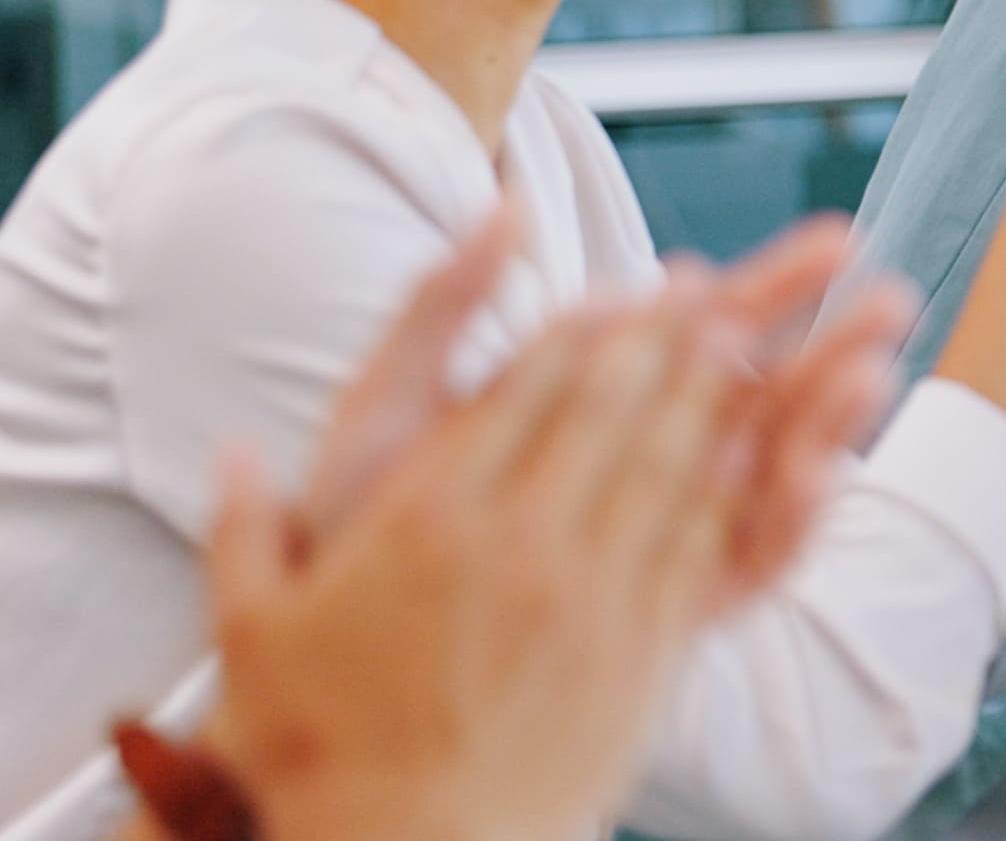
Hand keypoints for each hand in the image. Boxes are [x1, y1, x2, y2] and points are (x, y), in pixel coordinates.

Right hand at [194, 284, 842, 840]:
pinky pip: (695, 544)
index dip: (577, 330)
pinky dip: (722, 487)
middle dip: (661, 338)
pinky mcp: (642, 651)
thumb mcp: (253, 632)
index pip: (521, 393)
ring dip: (705, 393)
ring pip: (667, 464)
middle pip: (610, 410)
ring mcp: (592, 597)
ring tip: (738, 339)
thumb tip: (232, 451)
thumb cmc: (320, 748)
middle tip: (703, 286)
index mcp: (427, 523)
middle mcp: (521, 545)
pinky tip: (744, 450)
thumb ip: (242, 527)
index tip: (612, 290)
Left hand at [298, 211, 902, 612]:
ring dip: (829, 419)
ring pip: (769, 470)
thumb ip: (442, 306)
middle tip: (893, 296)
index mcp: (591, 406)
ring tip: (874, 367)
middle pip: (759, 391)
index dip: (770, 284)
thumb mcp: (387, 403)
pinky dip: (788, 517)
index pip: (699, 329)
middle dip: (830, 340)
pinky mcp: (666, 606)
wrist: (327, 655)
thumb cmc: (355, 527)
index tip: (832, 244)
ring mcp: (659, 537)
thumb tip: (504, 208)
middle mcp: (638, 469)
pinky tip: (814, 470)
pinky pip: (747, 560)